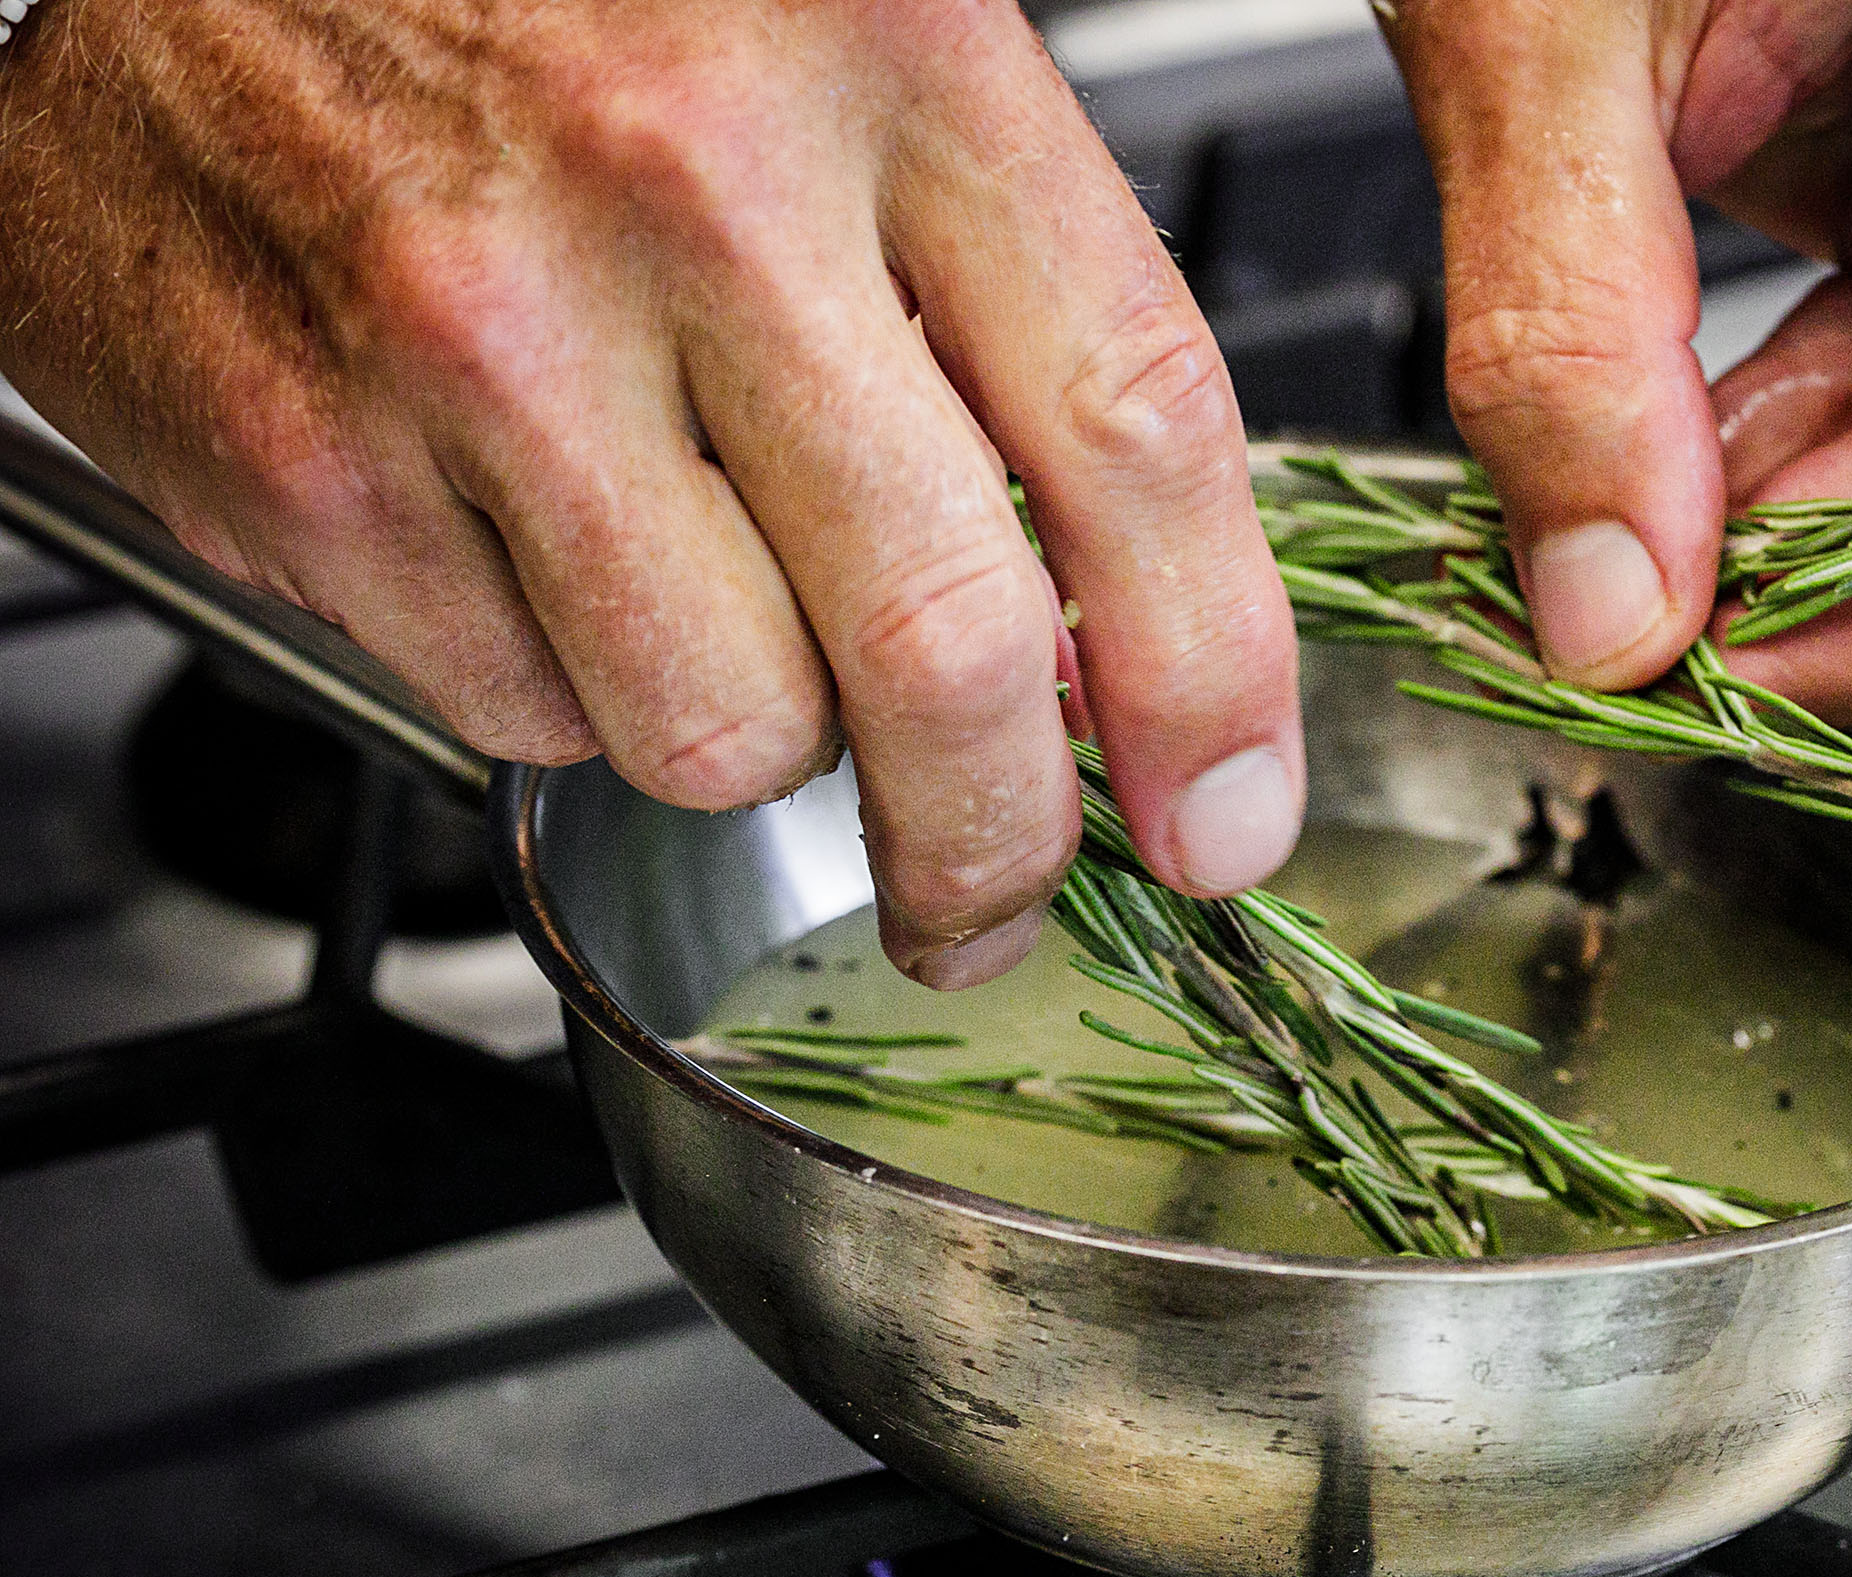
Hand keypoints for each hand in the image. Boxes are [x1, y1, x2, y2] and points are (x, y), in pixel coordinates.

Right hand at [0, 0, 1301, 985]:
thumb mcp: (850, 29)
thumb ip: (1006, 295)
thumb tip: (1121, 619)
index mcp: (885, 46)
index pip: (1136, 433)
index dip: (1211, 682)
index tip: (1223, 820)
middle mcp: (689, 187)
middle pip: (941, 653)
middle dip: (993, 840)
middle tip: (991, 889)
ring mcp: (481, 329)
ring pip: (724, 732)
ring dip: (755, 729)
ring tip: (705, 591)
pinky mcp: (301, 449)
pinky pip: (522, 715)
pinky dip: (562, 683)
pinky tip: (531, 538)